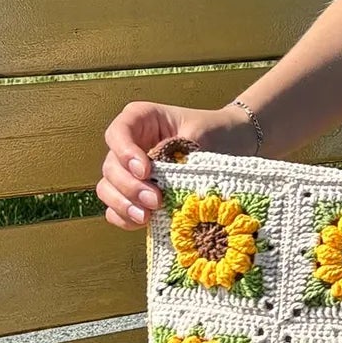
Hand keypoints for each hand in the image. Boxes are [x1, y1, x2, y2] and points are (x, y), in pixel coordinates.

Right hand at [96, 101, 255, 230]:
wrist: (233, 144)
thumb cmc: (215, 131)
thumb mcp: (199, 133)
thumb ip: (175, 149)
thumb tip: (157, 171)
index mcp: (141, 120)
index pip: (118, 133)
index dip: (124, 153)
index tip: (145, 170)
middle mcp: (129, 144)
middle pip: (111, 166)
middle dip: (129, 186)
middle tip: (155, 200)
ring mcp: (129, 171)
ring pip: (108, 188)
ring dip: (124, 204)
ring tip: (147, 216)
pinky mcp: (136, 194)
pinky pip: (116, 208)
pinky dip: (124, 217)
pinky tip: (144, 222)